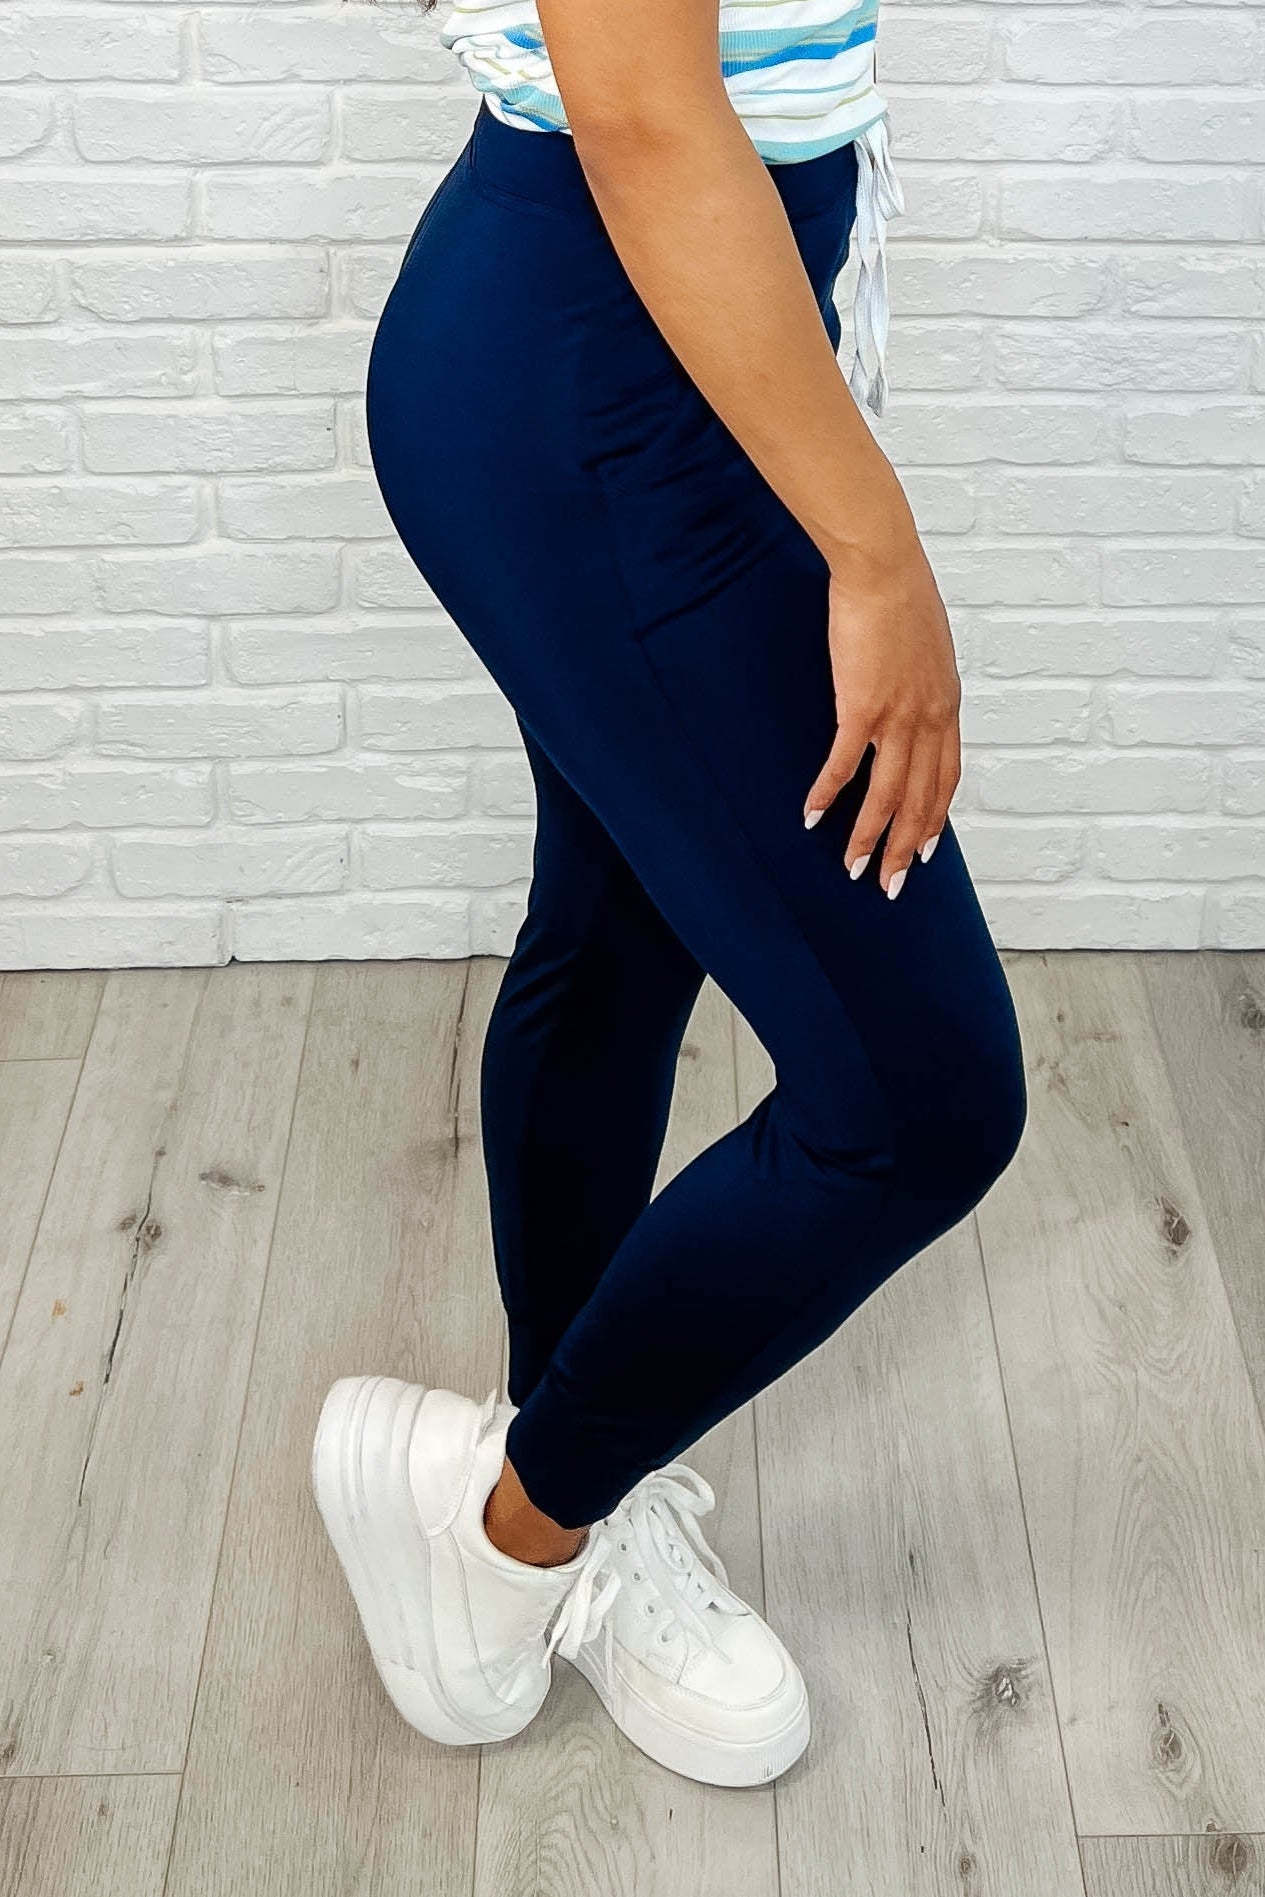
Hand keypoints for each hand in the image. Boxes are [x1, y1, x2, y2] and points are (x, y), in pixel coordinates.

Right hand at [803, 535, 960, 898]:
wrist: (884, 567)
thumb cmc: (900, 594)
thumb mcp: (926, 644)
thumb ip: (922, 677)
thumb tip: (908, 689)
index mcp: (946, 704)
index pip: (946, 776)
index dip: (934, 818)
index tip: (923, 850)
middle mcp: (929, 718)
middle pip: (921, 799)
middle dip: (905, 847)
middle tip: (890, 884)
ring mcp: (897, 715)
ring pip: (888, 793)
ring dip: (869, 836)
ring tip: (853, 868)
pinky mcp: (861, 706)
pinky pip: (844, 764)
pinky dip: (829, 795)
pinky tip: (813, 817)